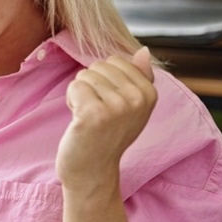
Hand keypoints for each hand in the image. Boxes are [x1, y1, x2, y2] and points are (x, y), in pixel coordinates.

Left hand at [56, 47, 157, 189]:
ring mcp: (118, 106)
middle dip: (91, 86)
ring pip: (84, 76)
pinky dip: (71, 101)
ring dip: (80, 95)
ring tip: (89, 118)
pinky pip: (75, 86)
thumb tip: (142, 50)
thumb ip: (137, 77)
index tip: (109, 104)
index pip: (115, 60)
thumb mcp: (130, 106)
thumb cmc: (107, 134)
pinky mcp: (96, 113)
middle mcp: (138, 99)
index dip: (104, 80)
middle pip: (98, 66)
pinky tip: (79, 121)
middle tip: (97, 113)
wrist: (92, 171)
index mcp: (149, 93)